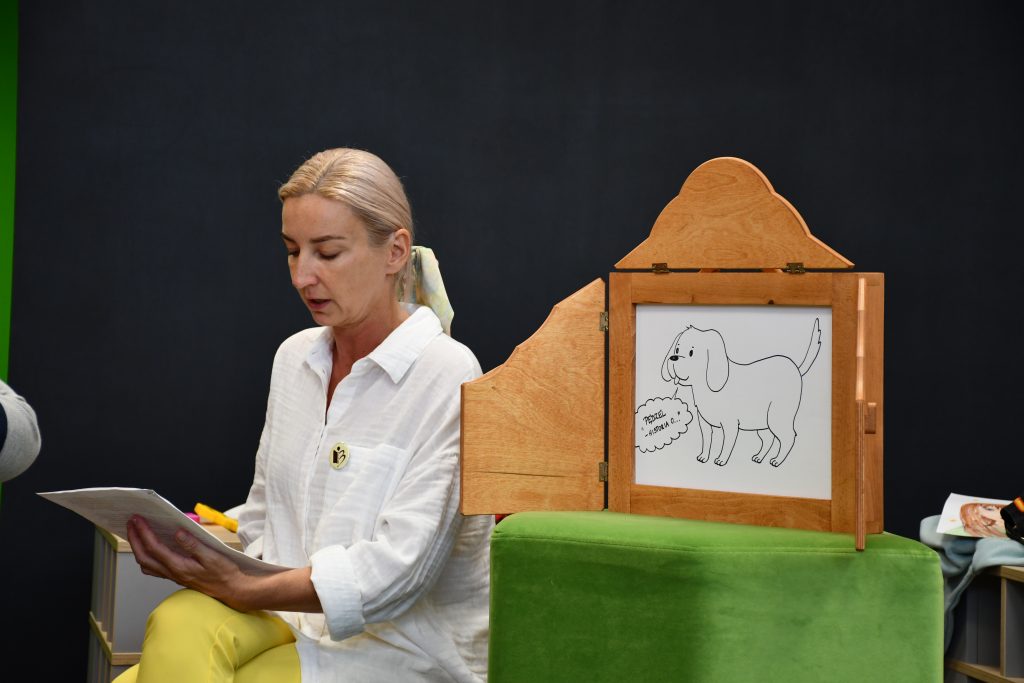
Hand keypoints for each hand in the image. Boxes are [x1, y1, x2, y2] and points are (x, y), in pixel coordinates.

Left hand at [126, 515, 250, 609]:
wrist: (231, 590)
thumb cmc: (224, 573)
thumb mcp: (212, 556)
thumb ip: (194, 545)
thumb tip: (178, 533)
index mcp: (180, 566)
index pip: (155, 548)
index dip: (144, 533)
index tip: (138, 519)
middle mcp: (173, 573)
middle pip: (144, 557)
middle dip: (134, 539)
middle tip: (131, 523)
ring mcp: (173, 576)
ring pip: (146, 565)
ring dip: (137, 548)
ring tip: (136, 533)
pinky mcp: (177, 576)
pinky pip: (154, 569)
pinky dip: (146, 557)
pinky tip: (150, 549)